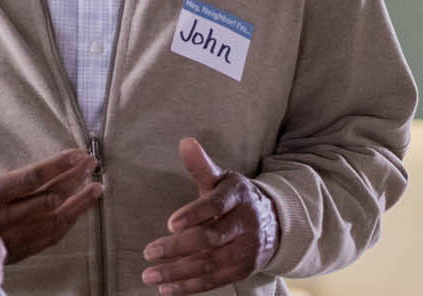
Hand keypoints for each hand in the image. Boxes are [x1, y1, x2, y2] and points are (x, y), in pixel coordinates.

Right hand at [0, 148, 102, 261]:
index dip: (56, 166)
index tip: (76, 155)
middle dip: (73, 178)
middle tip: (91, 163)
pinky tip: (78, 212)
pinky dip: (67, 222)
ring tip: (97, 187)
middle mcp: (3, 218)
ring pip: (54, 219)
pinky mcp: (16, 251)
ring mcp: (12, 237)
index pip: (30, 179)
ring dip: (78, 202)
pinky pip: (49, 237)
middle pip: (48, 197)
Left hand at [140, 137, 277, 294]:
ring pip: (210, 264)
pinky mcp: (241, 270)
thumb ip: (201, 165)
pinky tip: (165, 288)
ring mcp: (245, 250)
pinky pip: (214, 281)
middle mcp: (245, 224)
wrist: (274, 223)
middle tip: (149, 252)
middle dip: (178, 247)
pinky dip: (189, 286)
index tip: (170, 223)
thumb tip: (185, 142)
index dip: (195, 214)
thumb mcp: (222, 179)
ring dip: (178, 272)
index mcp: (238, 197)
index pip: (217, 205)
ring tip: (149, 274)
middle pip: (211, 239)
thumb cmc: (235, 198)